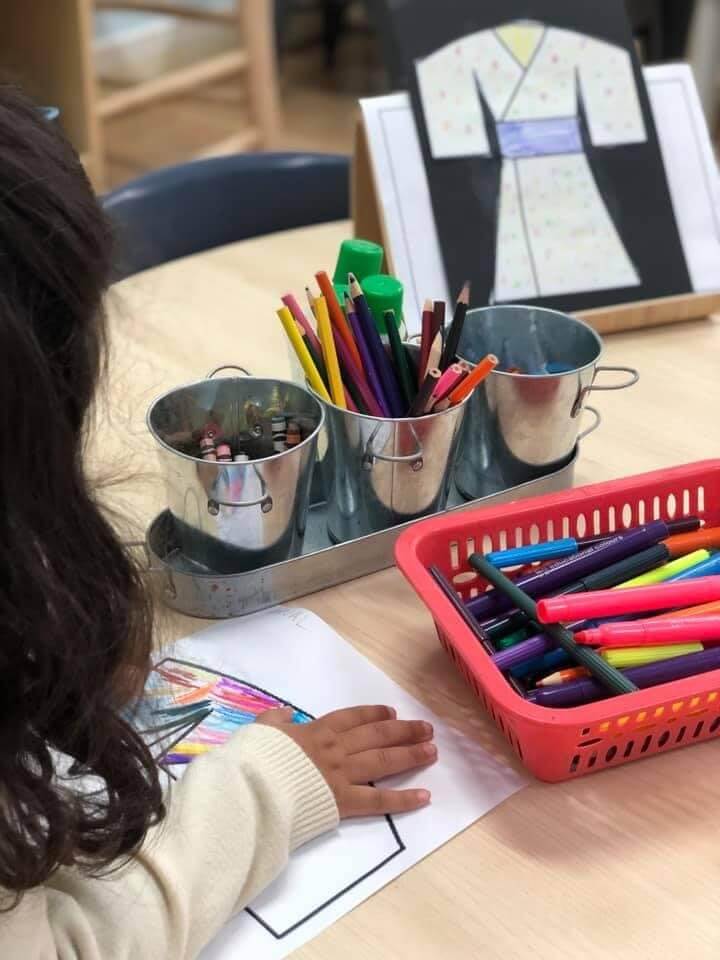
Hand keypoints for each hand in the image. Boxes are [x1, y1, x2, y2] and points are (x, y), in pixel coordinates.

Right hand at [257, 705, 435, 817]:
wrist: (253, 787)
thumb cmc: (254, 759)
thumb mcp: (260, 730)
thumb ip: (274, 720)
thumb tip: (284, 713)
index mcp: (317, 731)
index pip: (353, 718)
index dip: (375, 714)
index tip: (392, 713)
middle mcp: (336, 749)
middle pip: (378, 736)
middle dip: (405, 731)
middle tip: (427, 729)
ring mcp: (342, 774)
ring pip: (384, 761)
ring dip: (411, 755)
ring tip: (432, 752)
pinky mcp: (343, 802)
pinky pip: (379, 801)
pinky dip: (403, 799)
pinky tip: (424, 797)